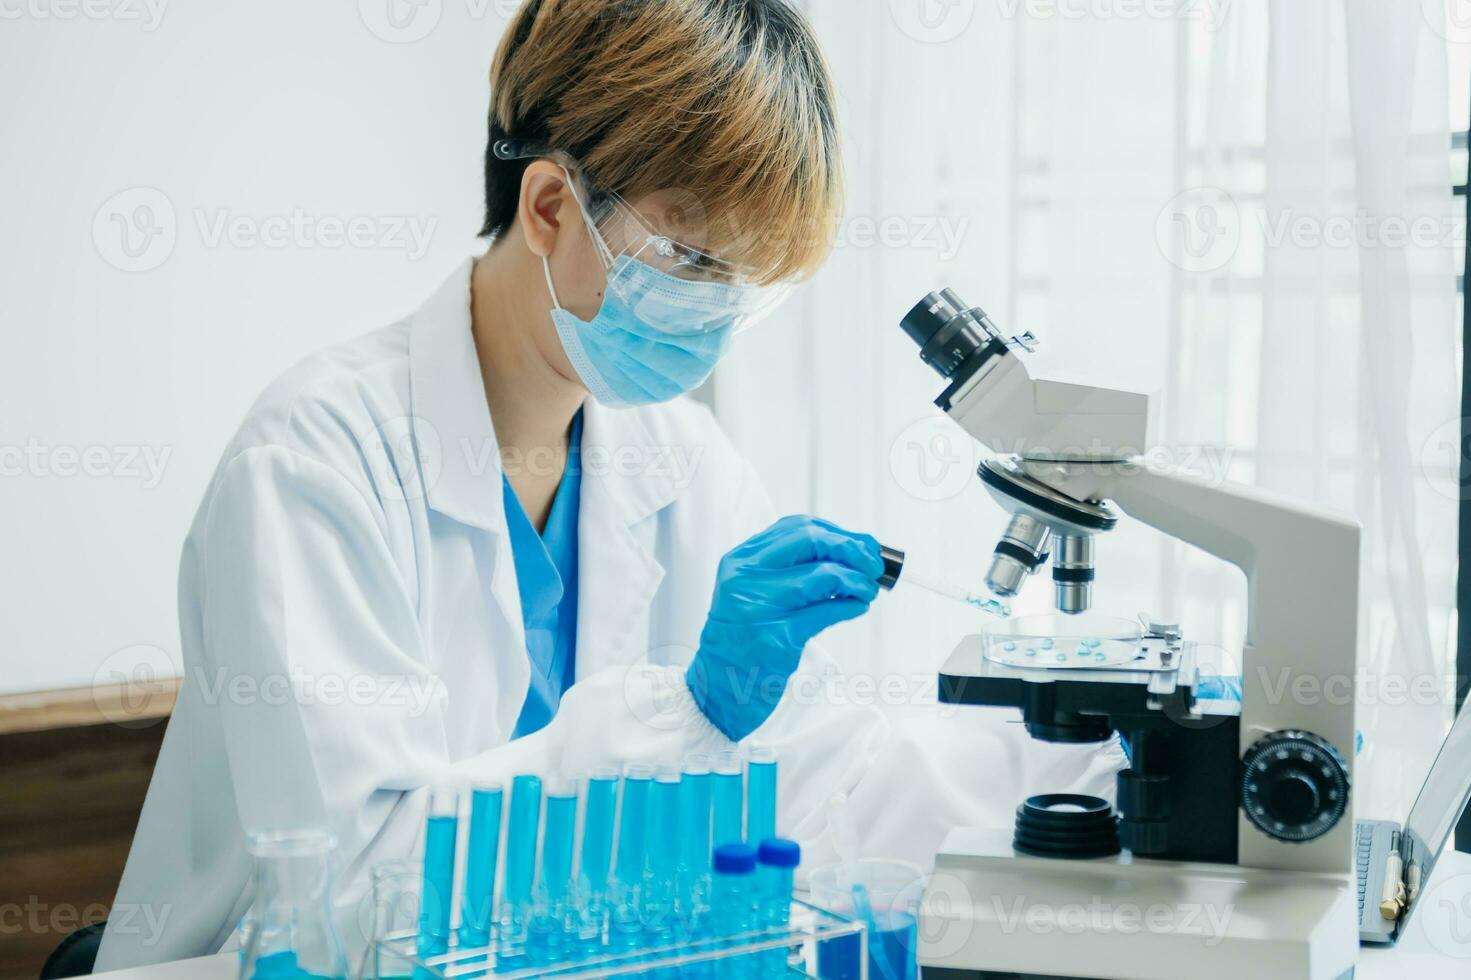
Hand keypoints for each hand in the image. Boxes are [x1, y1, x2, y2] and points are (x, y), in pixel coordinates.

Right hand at [687, 515, 883, 741]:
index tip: (861, 545)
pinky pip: (826, 612)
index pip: (797, 527)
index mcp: (740, 561)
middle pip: (811, 540)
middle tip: (872, 565)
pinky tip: (856, 608)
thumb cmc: (743, 641)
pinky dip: (850, 607)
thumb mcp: (754, 593)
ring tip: (867, 590)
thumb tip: (853, 550)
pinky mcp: (777, 638)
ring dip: (857, 581)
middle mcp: (746, 578)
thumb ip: (792, 569)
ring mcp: (760, 607)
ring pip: (824, 575)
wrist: (717, 688)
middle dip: (852, 548)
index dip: (837, 532)